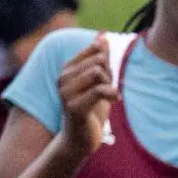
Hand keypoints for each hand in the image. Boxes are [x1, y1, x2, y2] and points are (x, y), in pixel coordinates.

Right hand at [57, 34, 117, 155]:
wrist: (80, 140)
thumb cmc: (90, 110)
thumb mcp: (98, 82)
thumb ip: (101, 61)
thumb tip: (103, 37)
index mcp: (67, 69)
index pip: (96, 51)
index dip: (108, 64)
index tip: (107, 79)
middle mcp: (62, 78)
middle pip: (98, 61)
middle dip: (110, 75)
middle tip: (109, 90)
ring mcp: (66, 92)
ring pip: (98, 72)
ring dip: (110, 85)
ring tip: (108, 97)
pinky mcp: (74, 107)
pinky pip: (100, 90)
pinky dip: (113, 94)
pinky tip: (114, 101)